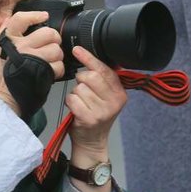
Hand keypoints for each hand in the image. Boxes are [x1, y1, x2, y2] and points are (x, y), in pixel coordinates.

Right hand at [0, 12, 63, 114]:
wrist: (1, 98)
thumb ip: (1, 34)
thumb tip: (8, 19)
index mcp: (8, 39)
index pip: (21, 18)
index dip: (35, 15)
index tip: (43, 16)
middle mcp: (20, 46)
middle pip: (48, 33)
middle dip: (53, 40)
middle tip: (51, 46)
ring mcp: (32, 58)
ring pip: (56, 50)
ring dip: (56, 57)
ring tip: (49, 62)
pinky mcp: (41, 71)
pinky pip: (58, 65)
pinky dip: (58, 70)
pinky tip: (50, 73)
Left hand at [66, 46, 126, 164]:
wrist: (92, 141)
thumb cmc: (95, 115)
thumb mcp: (105, 97)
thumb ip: (102, 80)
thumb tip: (89, 57)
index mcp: (120, 93)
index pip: (104, 70)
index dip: (89, 58)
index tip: (77, 49)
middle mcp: (114, 102)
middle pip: (90, 76)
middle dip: (81, 80)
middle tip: (83, 90)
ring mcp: (103, 111)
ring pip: (79, 88)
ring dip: (75, 94)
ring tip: (81, 103)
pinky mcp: (90, 118)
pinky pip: (73, 99)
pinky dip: (70, 102)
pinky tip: (76, 109)